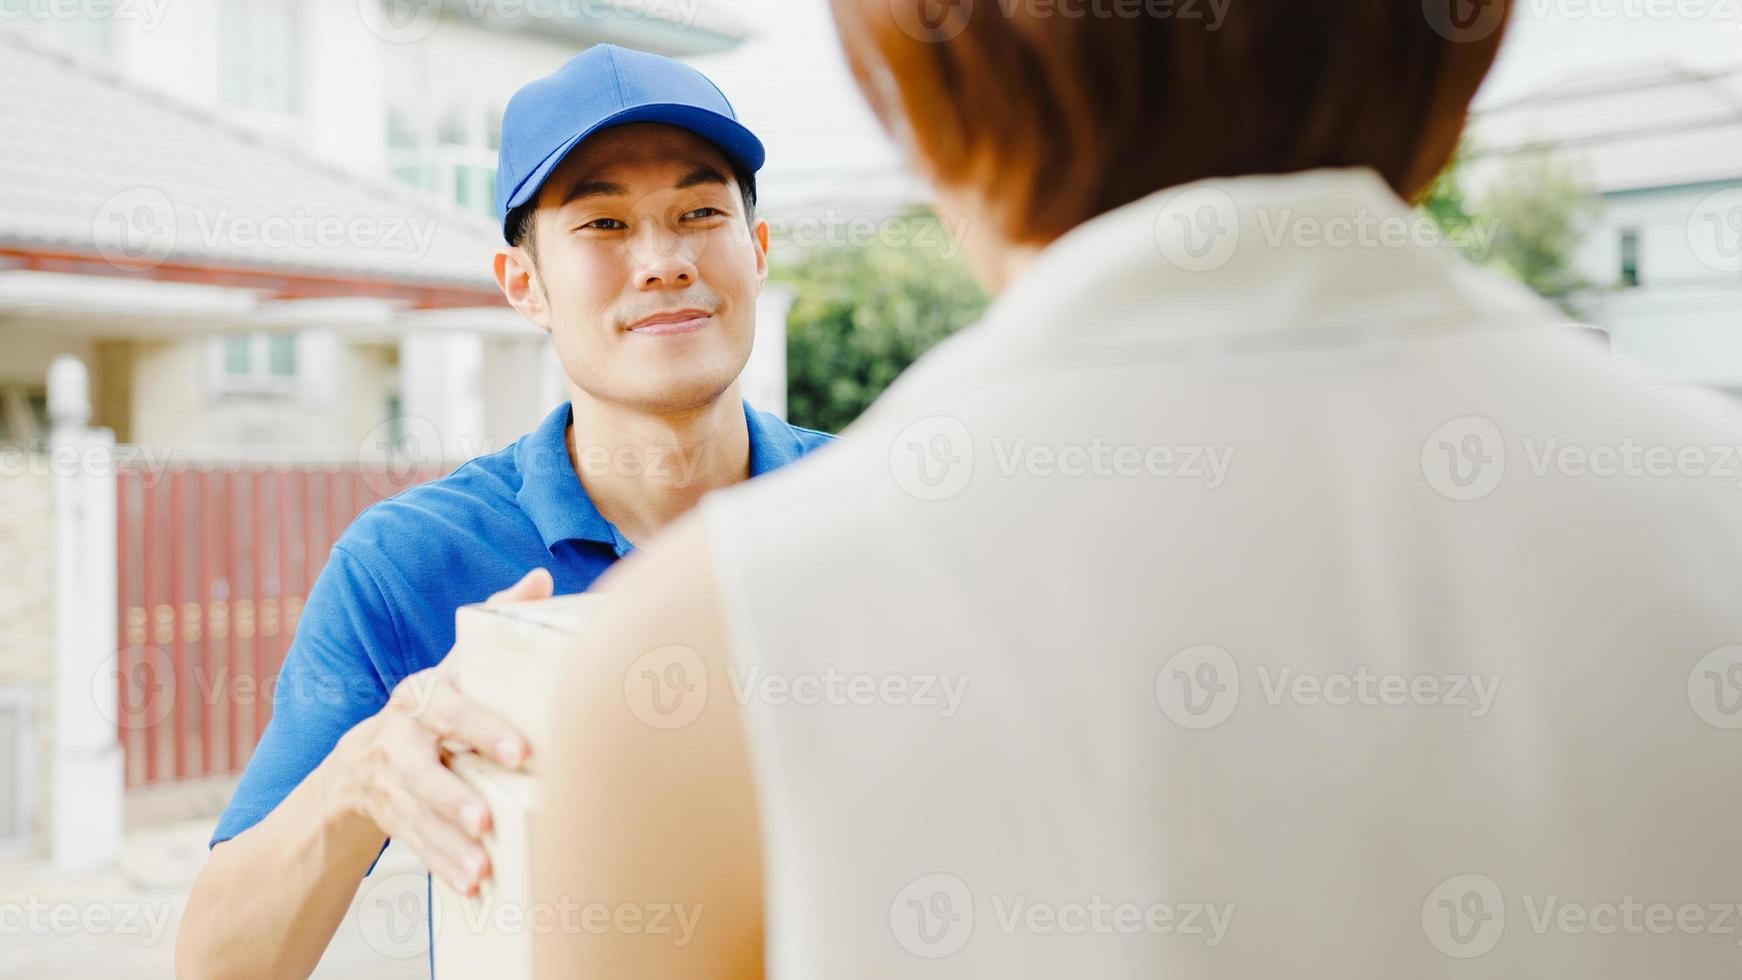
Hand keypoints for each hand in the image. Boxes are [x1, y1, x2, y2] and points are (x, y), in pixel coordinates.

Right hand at [327, 568, 555, 893]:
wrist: (361, 762)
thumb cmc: (437, 706)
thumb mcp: (456, 665)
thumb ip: (496, 621)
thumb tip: (540, 578)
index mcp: (423, 697)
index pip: (450, 709)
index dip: (483, 729)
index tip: (521, 752)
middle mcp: (398, 739)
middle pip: (422, 770)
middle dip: (454, 796)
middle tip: (487, 819)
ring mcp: (390, 784)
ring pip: (416, 817)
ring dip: (449, 844)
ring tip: (483, 867)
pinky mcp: (391, 820)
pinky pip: (414, 846)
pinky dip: (443, 866)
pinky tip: (472, 886)